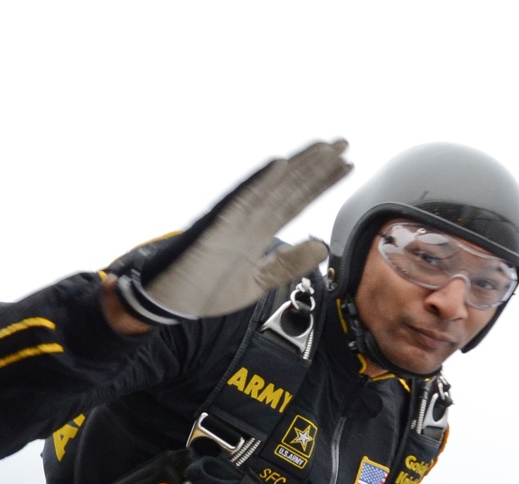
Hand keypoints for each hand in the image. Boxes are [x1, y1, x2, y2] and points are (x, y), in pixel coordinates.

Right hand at [116, 140, 351, 325]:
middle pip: (289, 187)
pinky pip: (241, 201)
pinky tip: (281, 165)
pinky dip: (260, 183)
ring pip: (271, 187)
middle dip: (317, 167)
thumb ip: (289, 264)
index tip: (346, 167)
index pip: (296, 201)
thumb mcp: (258, 283)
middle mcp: (249, 219)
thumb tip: (321, 246)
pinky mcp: (217, 226)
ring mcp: (234, 220)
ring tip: (323, 147)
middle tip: (344, 143)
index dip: (320, 184)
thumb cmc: (206, 292)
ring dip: (297, 166)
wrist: (172, 303)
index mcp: (257, 231)